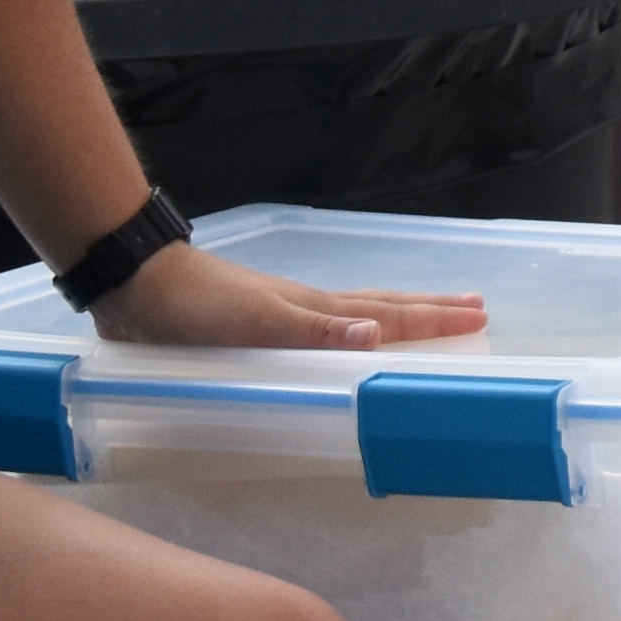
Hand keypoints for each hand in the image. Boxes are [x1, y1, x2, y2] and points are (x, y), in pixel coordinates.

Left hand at [92, 242, 486, 354]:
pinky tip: (344, 335)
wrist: (141, 284)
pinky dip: (351, 329)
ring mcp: (284, 313)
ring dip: (395, 316)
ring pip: (355, 314)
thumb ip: (313, 331)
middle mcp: (309, 309)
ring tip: (425, 315)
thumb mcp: (256, 321)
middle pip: (381, 307)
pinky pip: (323, 328)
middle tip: (475, 309)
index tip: (479, 318)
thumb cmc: (198, 305)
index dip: (432, 319)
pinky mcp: (257, 326)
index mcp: (315, 309)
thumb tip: (376, 335)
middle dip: (429, 310)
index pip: (388, 315)